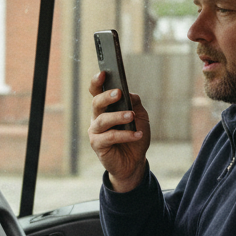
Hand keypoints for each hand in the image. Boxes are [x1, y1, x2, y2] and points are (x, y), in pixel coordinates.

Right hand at [88, 71, 150, 191]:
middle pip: (96, 103)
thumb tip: (128, 93)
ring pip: (103, 120)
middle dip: (106, 96)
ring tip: (131, 116)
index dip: (97, 82)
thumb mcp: (140, 116)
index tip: (103, 73)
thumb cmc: (134, 136)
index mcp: (105, 108)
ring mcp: (96, 132)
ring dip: (118, 116)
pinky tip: (137, 134)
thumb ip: (134, 103)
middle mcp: (97, 118)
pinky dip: (125, 135)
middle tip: (119, 93)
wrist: (134, 161)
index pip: (96, 92)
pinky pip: (110, 137)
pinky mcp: (98, 145)